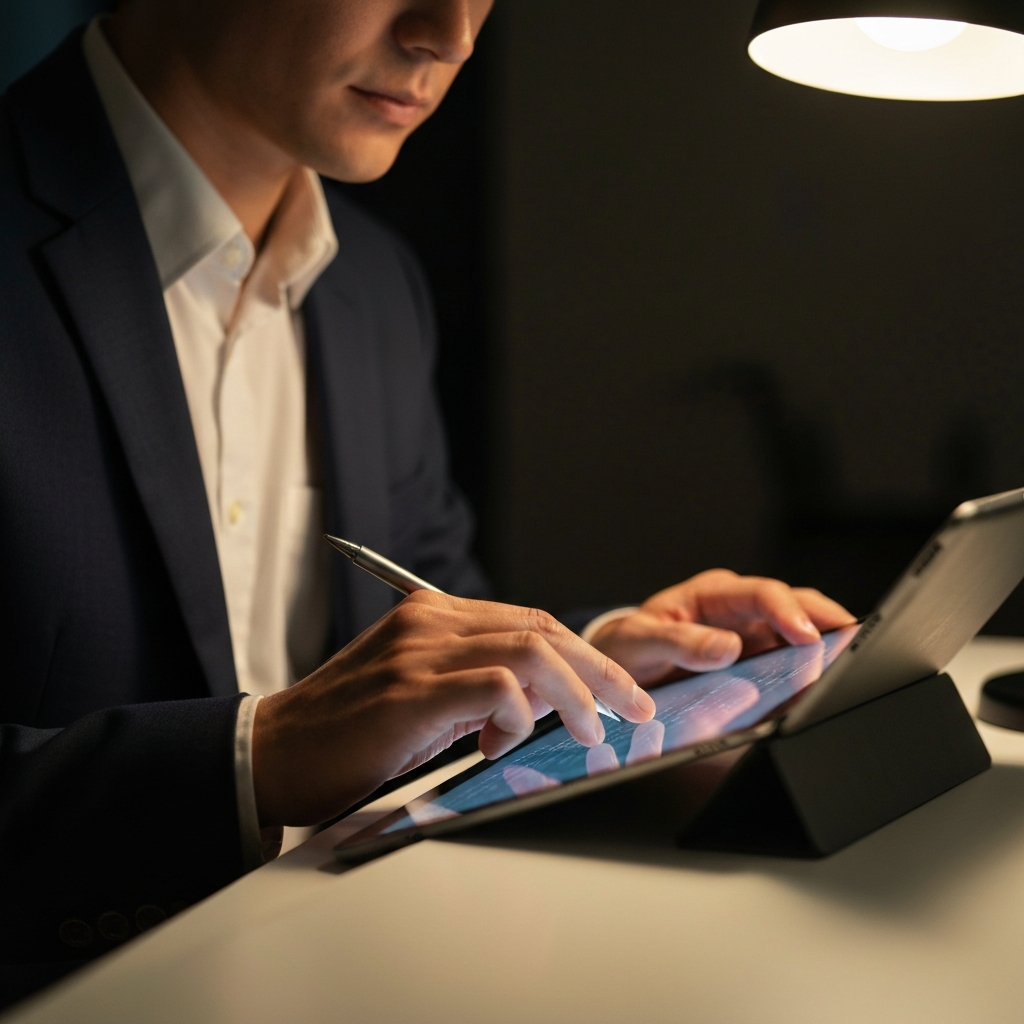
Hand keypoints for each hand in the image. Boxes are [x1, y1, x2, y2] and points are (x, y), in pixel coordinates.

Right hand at [251, 592, 655, 826]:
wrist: (272, 752)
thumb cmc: (348, 731)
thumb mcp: (423, 695)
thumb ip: (478, 685)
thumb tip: (542, 700)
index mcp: (435, 616)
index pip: (530, 622)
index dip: (583, 655)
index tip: (617, 690)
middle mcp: (431, 622)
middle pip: (541, 629)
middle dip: (599, 670)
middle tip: (634, 707)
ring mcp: (419, 652)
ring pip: (530, 652)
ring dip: (576, 693)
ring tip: (593, 729)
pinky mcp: (410, 691)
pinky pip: (495, 687)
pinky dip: (519, 714)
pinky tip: (506, 742)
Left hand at [588, 569, 854, 685]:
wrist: (618, 665)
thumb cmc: (628, 647)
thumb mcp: (641, 642)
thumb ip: (680, 643)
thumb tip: (728, 648)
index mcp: (712, 594)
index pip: (761, 593)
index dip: (788, 612)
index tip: (809, 635)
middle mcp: (738, 608)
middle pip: (795, 606)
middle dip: (828, 621)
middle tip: (856, 646)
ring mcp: (752, 633)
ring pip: (801, 632)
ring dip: (826, 647)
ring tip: (850, 668)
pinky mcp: (757, 659)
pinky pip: (790, 660)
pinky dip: (810, 670)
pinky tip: (823, 685)